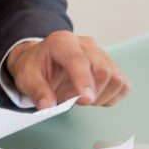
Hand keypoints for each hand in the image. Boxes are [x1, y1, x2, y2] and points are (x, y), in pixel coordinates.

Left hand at [5, 31, 129, 109]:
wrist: (41, 61)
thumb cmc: (35, 66)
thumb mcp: (26, 77)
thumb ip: (37, 91)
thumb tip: (48, 106)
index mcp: (62, 42)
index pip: (78, 59)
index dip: (84, 80)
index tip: (86, 100)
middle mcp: (85, 45)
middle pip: (103, 69)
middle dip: (91, 93)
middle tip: (71, 100)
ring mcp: (100, 55)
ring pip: (116, 78)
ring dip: (101, 96)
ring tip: (80, 98)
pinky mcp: (110, 66)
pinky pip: (123, 85)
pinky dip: (111, 96)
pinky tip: (94, 97)